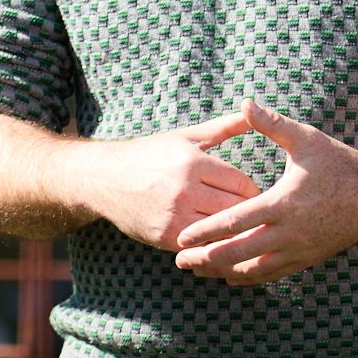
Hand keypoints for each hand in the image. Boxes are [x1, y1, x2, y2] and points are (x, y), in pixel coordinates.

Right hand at [72, 115, 259, 250]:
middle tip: (254, 215)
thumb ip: (222, 127)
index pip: (242, 184)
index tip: (253, 194)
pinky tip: (215, 238)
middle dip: (246, 212)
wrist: (103, 178)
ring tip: (240, 229)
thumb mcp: (184, 138)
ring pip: (220, 230)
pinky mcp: (165, 237)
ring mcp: (174, 216)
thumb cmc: (149, 154)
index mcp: (193, 162)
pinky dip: (210, 242)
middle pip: (236, 209)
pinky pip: (201, 244)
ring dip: (231, 230)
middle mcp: (184, 190)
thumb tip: (251, 112)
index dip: (252, 190)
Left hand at [173, 100, 357, 284]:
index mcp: (284, 203)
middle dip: (207, 259)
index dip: (206, 231)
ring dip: (224, 272)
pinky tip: (229, 278)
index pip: (236, 222)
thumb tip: (245, 102)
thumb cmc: (339, 163)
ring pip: (255, 270)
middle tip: (179, 261)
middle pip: (240, 253)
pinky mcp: (308, 259)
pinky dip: (249, 278)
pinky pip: (273, 274)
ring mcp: (300, 250)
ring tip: (197, 270)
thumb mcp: (306, 140)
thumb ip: (272, 124)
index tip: (181, 237)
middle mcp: (290, 233)